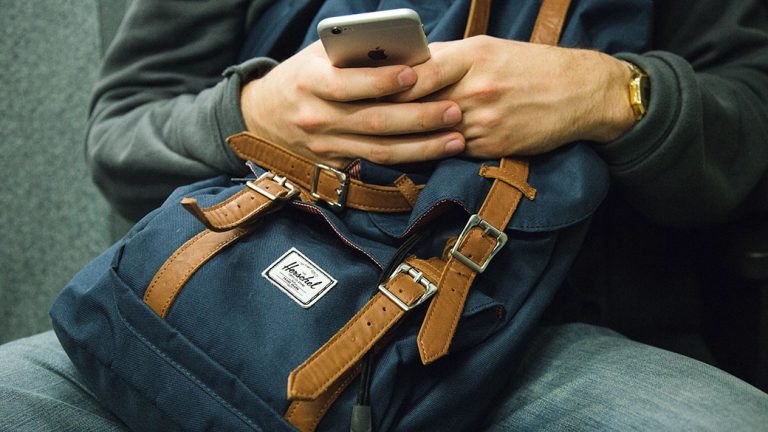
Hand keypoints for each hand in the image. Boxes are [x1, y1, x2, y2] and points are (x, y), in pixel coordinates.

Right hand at [240, 41, 464, 167]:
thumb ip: (355, 54)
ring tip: (456, 138)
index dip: (382, 80)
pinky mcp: (335, 167)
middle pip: (373, 121)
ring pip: (380, 150)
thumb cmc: (303, 76)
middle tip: (453, 110)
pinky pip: (376, 166)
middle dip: (418, 117)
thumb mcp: (319, 56)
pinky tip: (435, 155)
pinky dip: (407, 161)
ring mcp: (326, 147)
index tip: (415, 74)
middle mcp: (317, 118)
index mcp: (310, 83)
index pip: (348, 84)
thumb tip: (407, 52)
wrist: (264, 118)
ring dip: (422, 147)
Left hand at [391, 36, 636, 157]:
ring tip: (384, 136)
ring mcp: (485, 120)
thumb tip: (408, 63)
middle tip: (364, 117)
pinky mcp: (492, 146)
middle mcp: (478, 89)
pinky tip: (420, 148)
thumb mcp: (490, 49)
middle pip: (421, 105)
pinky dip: (435, 148)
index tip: (367, 89)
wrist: (580, 93)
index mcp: (474, 57)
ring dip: (409, 136)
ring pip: (433, 132)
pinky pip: (452, 149)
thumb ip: (448, 57)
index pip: (420, 73)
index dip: (390, 84)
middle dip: (392, 113)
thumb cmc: (530, 66)